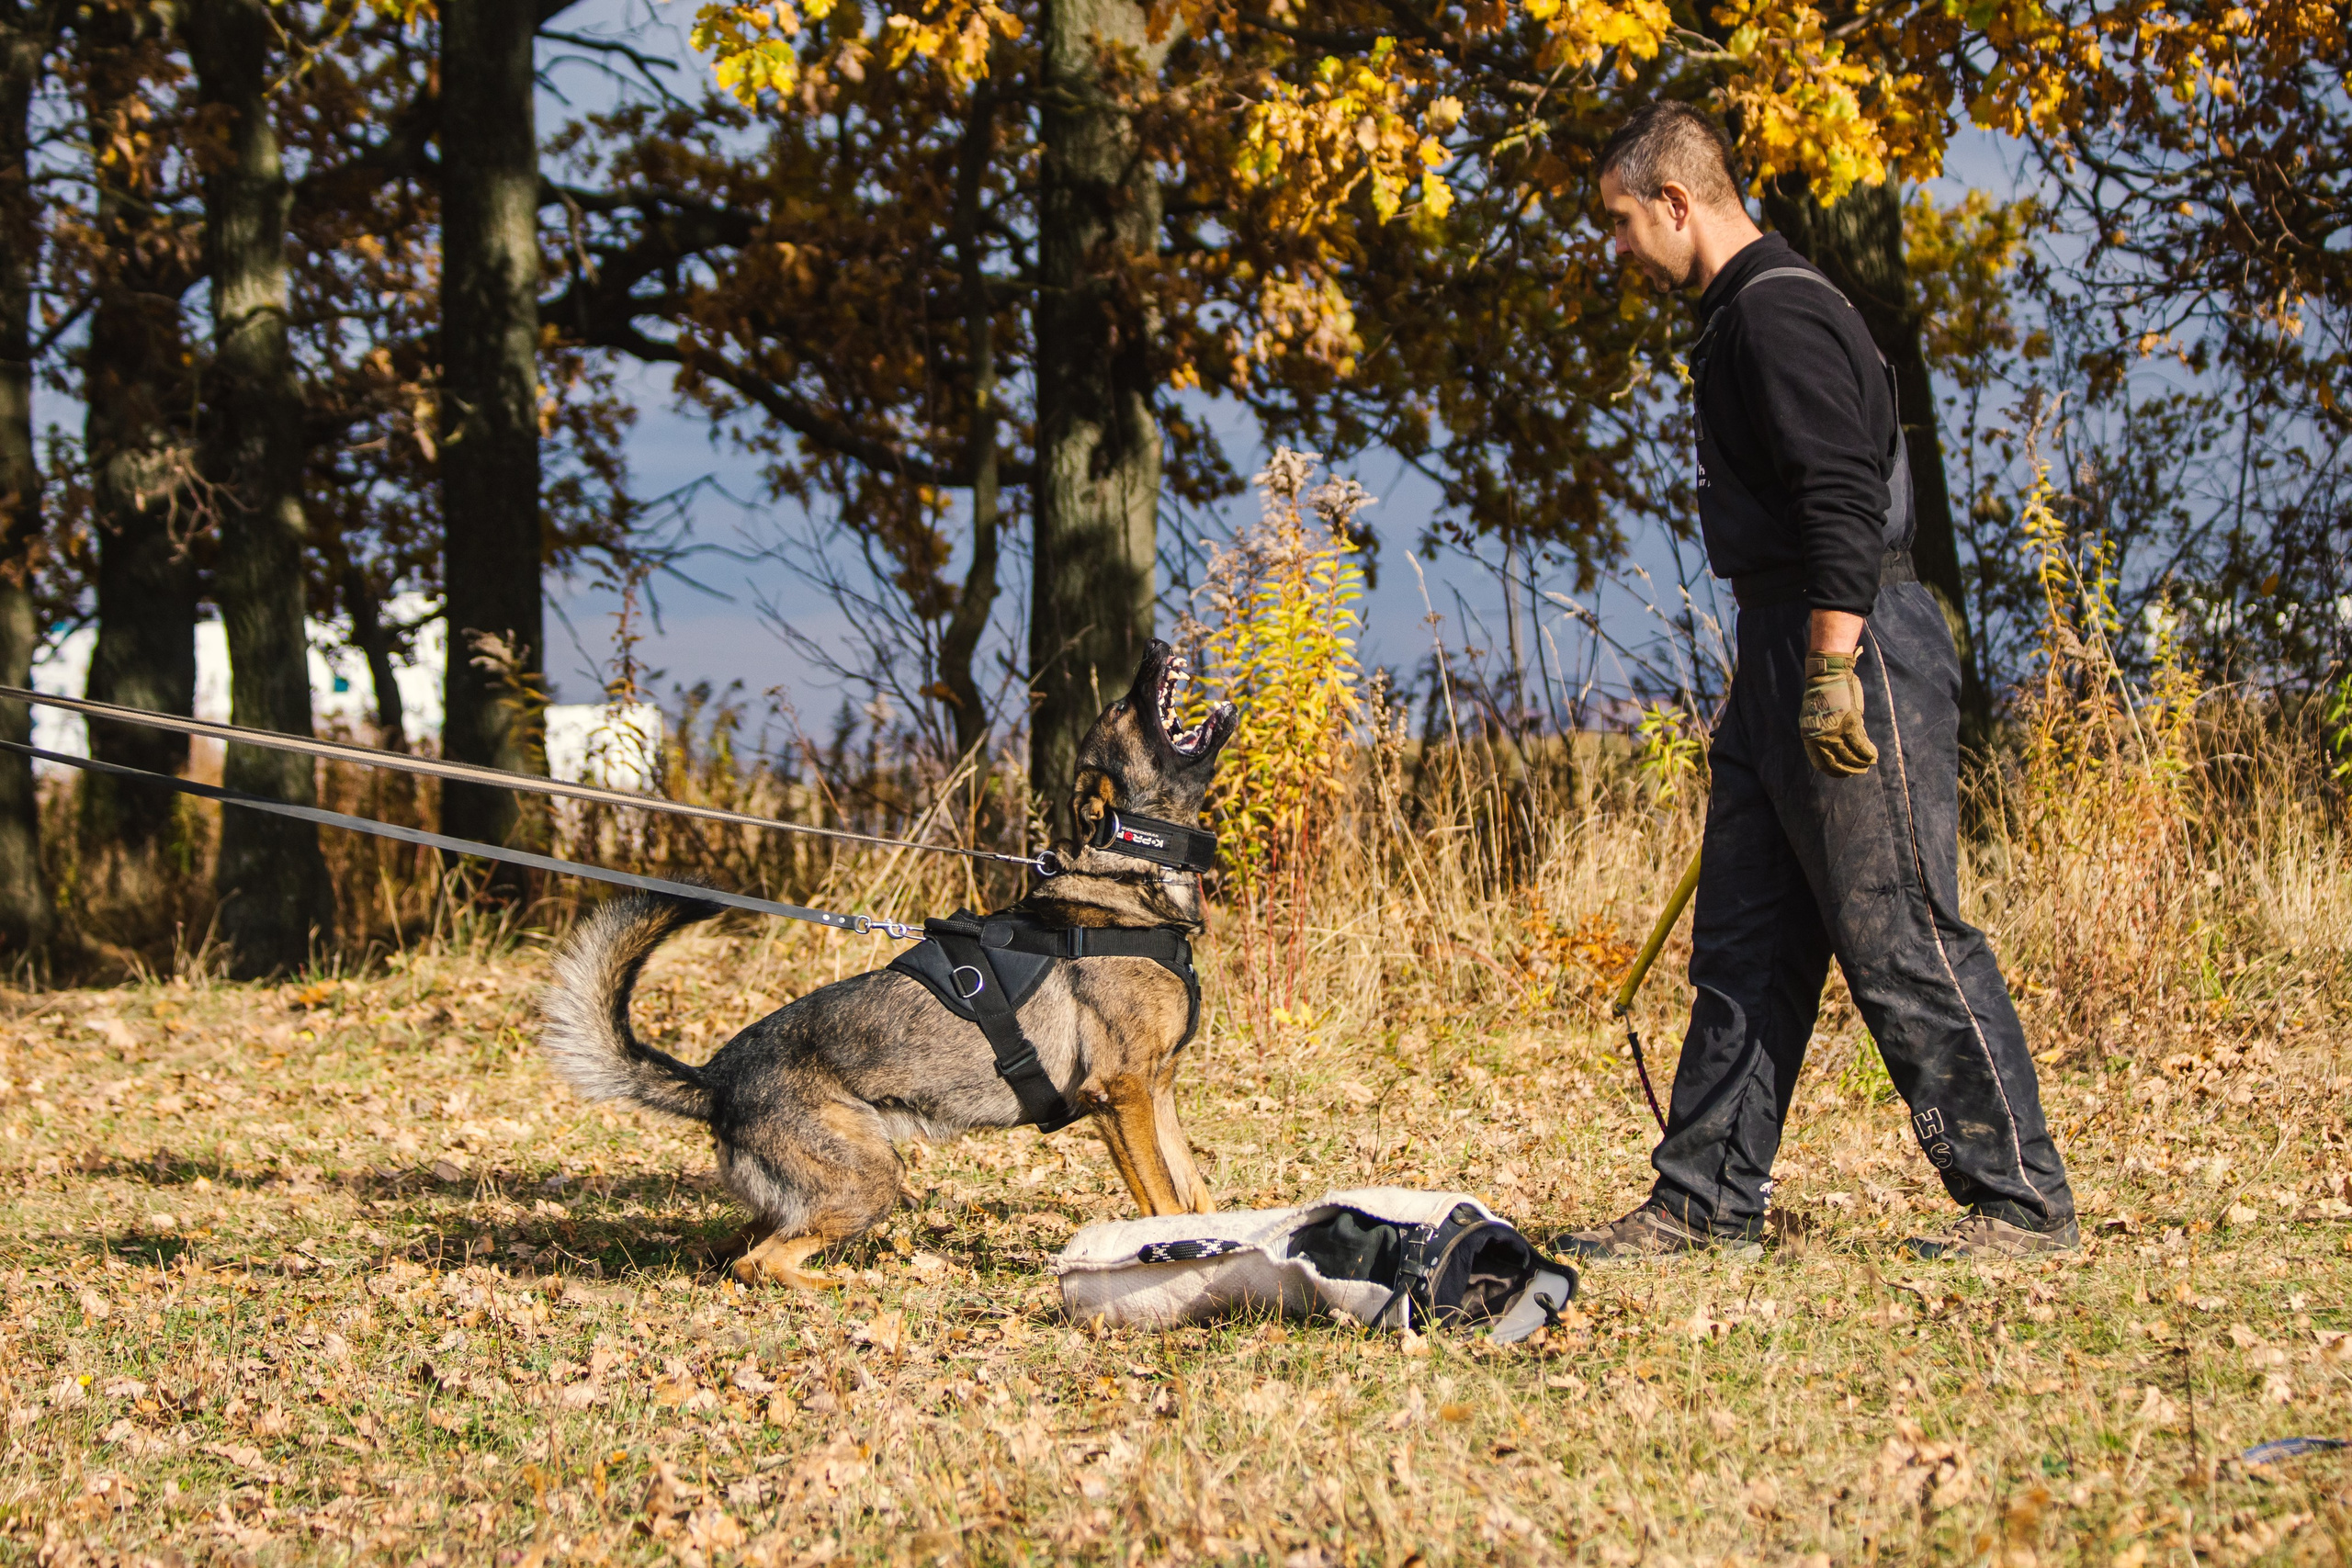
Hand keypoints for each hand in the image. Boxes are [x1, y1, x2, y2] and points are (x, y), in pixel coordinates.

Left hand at [1799, 651, 1877, 775]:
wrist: (1827, 675)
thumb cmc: (1822, 694)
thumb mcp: (1816, 717)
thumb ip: (1824, 732)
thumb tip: (1838, 746)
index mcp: (1809, 736)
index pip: (1820, 763)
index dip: (1834, 772)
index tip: (1844, 774)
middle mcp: (1821, 737)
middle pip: (1837, 763)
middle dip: (1850, 770)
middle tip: (1860, 771)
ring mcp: (1835, 731)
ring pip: (1851, 756)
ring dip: (1861, 763)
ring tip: (1868, 764)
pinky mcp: (1850, 723)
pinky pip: (1861, 745)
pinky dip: (1868, 753)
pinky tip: (1873, 756)